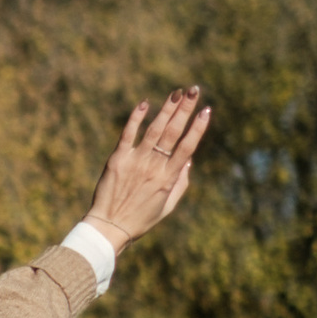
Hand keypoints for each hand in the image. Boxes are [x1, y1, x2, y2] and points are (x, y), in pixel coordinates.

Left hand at [83, 86, 210, 250]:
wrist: (109, 227)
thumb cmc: (140, 220)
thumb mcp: (168, 206)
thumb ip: (181, 183)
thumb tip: (188, 160)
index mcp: (168, 178)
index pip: (187, 147)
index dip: (198, 128)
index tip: (207, 110)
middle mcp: (153, 167)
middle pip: (172, 133)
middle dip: (185, 109)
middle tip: (194, 90)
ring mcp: (135, 161)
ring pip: (154, 130)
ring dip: (166, 109)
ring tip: (176, 93)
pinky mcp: (117, 159)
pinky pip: (128, 134)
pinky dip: (136, 118)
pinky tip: (145, 103)